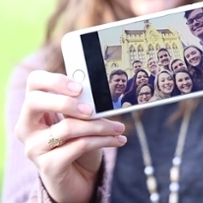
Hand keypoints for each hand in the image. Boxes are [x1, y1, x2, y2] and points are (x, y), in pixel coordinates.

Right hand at [15, 70, 126, 202]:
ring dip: (99, 126)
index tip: (80, 87)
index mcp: (35, 108)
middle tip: (92, 109)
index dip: (55, 81)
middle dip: (66, 103)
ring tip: (119, 128)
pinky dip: (104, 140)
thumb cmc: (78, 143)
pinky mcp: (48, 166)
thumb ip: (82, 105)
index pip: (35, 82)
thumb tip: (98, 94)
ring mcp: (34, 148)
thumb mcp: (80, 121)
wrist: (79, 178)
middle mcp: (27, 127)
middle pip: (35, 102)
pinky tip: (118, 140)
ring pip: (66, 127)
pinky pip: (80, 146)